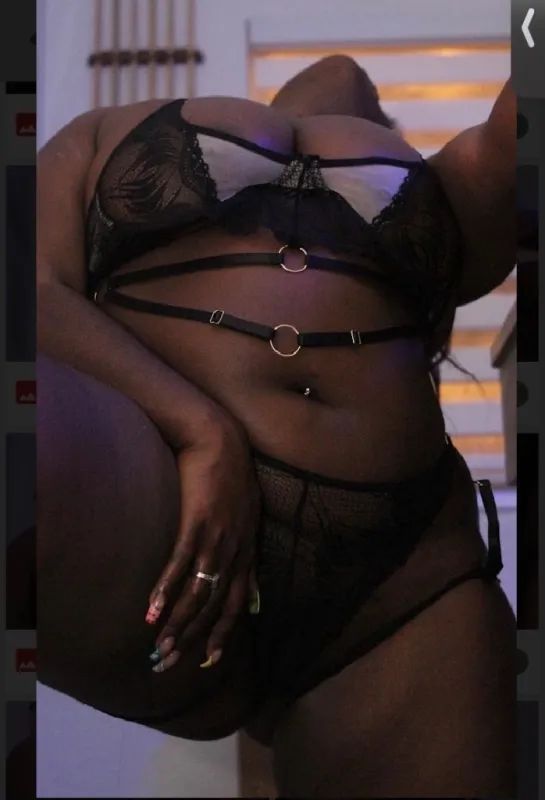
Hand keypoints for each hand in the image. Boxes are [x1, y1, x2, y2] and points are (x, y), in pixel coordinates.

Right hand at [146, 413, 259, 671]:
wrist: (221, 441)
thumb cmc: (233, 480)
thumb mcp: (251, 522)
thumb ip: (251, 565)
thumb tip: (257, 602)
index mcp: (246, 553)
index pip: (236, 606)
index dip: (222, 635)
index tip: (208, 662)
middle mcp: (234, 552)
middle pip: (214, 606)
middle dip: (192, 639)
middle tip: (169, 663)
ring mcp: (216, 539)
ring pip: (197, 592)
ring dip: (176, 623)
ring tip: (158, 648)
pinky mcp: (196, 523)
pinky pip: (179, 565)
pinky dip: (165, 590)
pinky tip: (151, 611)